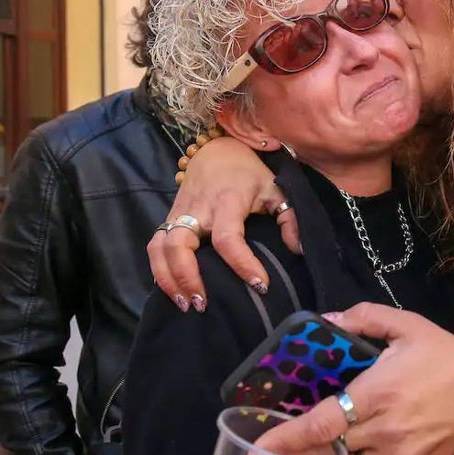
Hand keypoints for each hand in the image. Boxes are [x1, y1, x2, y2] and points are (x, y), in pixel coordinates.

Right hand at [148, 137, 301, 310]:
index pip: (229, 237)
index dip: (243, 263)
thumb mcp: (277, 190)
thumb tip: (298, 251)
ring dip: (168, 279)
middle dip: (187, 277)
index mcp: (227, 201)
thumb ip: (290, 220)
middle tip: (202, 304)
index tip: (260, 285)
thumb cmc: (249, 173)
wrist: (218, 149)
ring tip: (186, 305)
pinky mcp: (168, 218)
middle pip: (180, 244)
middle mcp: (198, 208)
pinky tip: (173, 291)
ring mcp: (178, 213)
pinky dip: (159, 271)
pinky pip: (155, 246)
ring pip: (159, 247)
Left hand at [254, 303, 453, 454]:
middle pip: (323, 451)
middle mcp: (381, 430)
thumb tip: (328, 320)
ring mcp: (394, 454)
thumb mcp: (409, 326)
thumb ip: (366, 317)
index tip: (255, 449)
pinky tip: (333, 453)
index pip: (320, 424)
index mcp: (377, 393)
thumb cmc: (447, 359)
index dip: (284, 439)